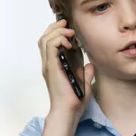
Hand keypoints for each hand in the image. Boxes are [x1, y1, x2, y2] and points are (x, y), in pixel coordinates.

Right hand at [37, 19, 94, 135]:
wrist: (69, 111)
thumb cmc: (74, 101)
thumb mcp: (84, 84)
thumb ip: (86, 74)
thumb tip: (90, 66)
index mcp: (56, 66)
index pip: (50, 43)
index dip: (57, 32)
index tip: (69, 28)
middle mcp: (49, 64)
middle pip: (45, 38)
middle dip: (55, 27)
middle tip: (67, 23)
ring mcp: (49, 65)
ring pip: (45, 39)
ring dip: (57, 31)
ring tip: (69, 32)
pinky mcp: (51, 67)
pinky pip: (50, 46)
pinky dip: (58, 39)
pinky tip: (68, 41)